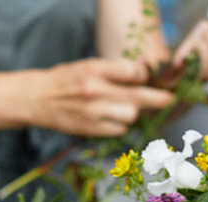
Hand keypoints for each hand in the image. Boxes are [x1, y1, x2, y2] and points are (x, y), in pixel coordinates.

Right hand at [29, 58, 173, 136]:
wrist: (37, 99)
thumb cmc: (66, 80)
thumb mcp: (88, 65)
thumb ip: (114, 69)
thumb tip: (144, 71)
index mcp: (94, 69)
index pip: (133, 72)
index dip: (143, 75)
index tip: (144, 77)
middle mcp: (94, 90)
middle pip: (137, 96)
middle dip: (158, 99)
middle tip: (170, 99)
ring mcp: (92, 112)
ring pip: (130, 115)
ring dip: (133, 111)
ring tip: (122, 107)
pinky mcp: (90, 129)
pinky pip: (119, 130)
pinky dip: (120, 125)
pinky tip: (110, 118)